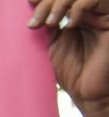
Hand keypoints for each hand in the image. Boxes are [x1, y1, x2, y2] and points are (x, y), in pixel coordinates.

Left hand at [39, 0, 108, 116]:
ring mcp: (101, 15)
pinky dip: (80, 7)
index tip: (29, 2)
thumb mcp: (53, 44)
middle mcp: (89, 13)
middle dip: (49, 2)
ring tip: (51, 23)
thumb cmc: (72, 73)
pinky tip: (71, 24)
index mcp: (75, 16)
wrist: (88, 93)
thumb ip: (47, 24)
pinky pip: (98, 0)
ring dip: (61, 3)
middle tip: (36, 21)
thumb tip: (33, 3)